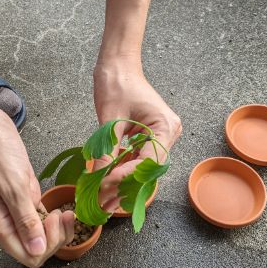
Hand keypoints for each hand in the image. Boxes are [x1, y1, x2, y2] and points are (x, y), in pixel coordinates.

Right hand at [0, 102, 74, 267]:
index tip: (53, 219)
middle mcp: (5, 224)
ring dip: (57, 229)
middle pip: (35, 249)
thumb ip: (25, 219)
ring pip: (40, 236)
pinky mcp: (21, 200)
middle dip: (55, 237)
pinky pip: (39, 219)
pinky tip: (59, 207)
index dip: (46, 245)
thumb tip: (37, 250)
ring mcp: (13, 212)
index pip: (27, 256)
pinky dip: (52, 218)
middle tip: (63, 213)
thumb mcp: (12, 186)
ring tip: (65, 211)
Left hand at [93, 59, 181, 210]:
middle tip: (104, 203)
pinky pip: (138, 158)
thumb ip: (106, 151)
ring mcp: (161, 135)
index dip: (127, 176)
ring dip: (123, 182)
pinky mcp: (150, 136)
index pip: (148, 162)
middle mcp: (169, 133)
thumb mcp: (109, 119)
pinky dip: (123, 170)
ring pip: (142, 166)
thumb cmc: (116, 83)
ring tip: (104, 200)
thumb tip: (98, 179)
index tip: (106, 185)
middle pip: (147, 168)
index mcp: (165, 127)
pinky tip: (108, 184)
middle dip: (125, 185)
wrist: (118, 64)